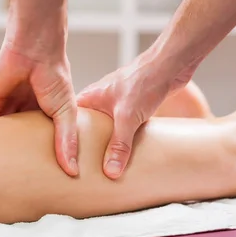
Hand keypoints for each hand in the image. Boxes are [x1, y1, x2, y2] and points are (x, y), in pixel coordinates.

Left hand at [0, 43, 78, 176]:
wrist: (34, 49)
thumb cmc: (54, 75)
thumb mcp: (65, 112)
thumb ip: (66, 140)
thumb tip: (72, 171)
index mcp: (44, 112)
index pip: (40, 138)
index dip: (40, 154)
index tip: (41, 176)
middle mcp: (24, 109)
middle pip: (16, 136)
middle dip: (14, 153)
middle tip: (12, 177)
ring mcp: (6, 103)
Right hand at [77, 58, 178, 179]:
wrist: (170, 66)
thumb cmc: (144, 81)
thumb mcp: (127, 117)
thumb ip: (119, 144)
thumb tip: (110, 170)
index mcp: (89, 98)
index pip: (70, 123)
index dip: (66, 140)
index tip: (65, 159)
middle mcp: (99, 101)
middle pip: (88, 129)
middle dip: (87, 147)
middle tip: (83, 168)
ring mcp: (116, 104)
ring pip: (106, 130)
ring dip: (107, 144)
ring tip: (103, 165)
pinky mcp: (131, 107)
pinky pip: (122, 128)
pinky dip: (123, 139)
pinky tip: (125, 151)